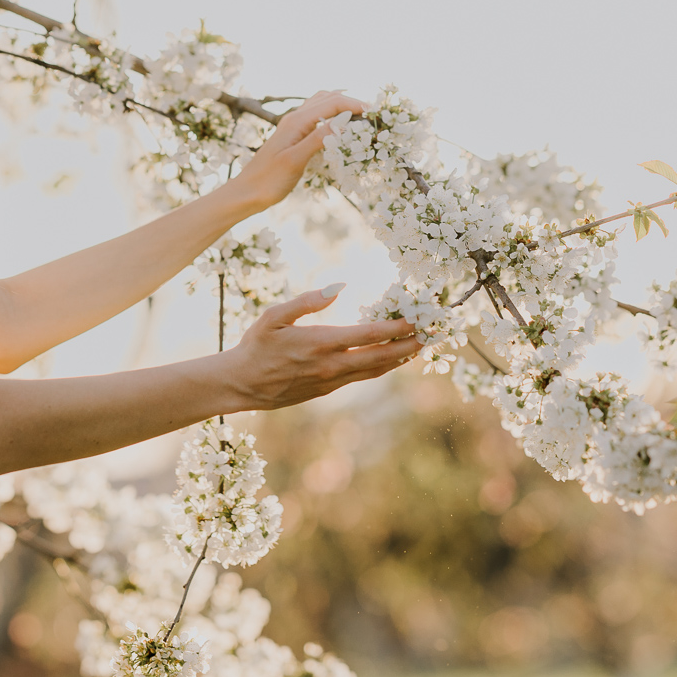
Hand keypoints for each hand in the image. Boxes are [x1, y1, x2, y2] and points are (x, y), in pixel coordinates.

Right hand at [222, 285, 421, 410]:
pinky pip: (362, 377)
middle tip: (435, 334)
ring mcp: (332, 381)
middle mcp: (331, 365)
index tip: (419, 318)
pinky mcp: (328, 391)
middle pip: (382, 357)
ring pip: (375, 371)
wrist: (241, 384)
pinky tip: (391, 359)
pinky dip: (382, 367)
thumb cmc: (256, 345)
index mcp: (320, 343)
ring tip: (421, 346)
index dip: (398, 327)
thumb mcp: (274, 316)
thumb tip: (340, 286)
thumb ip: (308, 300)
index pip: (370, 335)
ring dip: (401, 358)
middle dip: (411, 345)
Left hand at [229, 89, 369, 214]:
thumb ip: (318, 138)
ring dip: (341, 105)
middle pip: (328, 98)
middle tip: (373, 114)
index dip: (355, 105)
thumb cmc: (269, 180)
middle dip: (351, 102)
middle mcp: (294, 118)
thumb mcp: (296, 160)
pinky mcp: (292, 136)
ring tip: (360, 115)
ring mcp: (292, 126)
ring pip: (321, 104)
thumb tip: (343, 121)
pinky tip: (339, 125)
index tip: (375, 113)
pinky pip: (315, 116)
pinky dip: (331, 114)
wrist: (247, 192)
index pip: (332, 103)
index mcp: (296, 121)